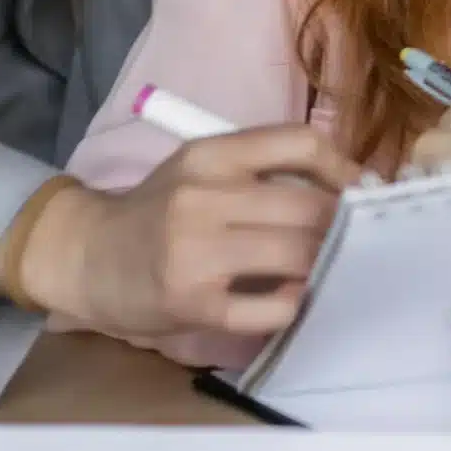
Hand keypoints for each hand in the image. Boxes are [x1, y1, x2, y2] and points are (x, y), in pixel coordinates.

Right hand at [9, 125, 355, 341]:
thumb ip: (262, 169)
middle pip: (308, 207)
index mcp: (210, 155)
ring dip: (322, 265)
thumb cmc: (158, 212)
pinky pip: (269, 307)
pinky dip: (292, 305)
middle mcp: (203, 197)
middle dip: (342, 228)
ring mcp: (195, 252)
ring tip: (327, 269)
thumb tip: (349, 183)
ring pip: (295, 254)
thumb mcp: (201, 170)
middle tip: (354, 240)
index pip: (299, 143)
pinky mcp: (192, 302)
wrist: (87, 257)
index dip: (345, 167)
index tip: (364, 191)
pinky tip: (290, 300)